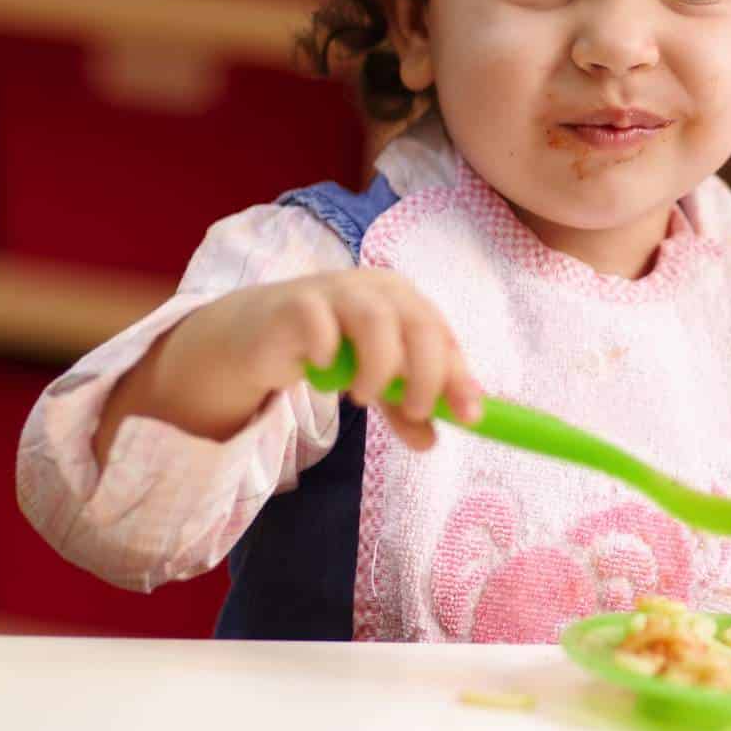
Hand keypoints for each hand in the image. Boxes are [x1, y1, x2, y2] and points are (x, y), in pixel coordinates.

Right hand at [99, 269, 481, 457]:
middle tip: (416, 412)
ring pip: (376, 322)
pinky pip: (321, 327)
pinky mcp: (296, 303)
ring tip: (362, 395)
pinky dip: (328, 355)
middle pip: (420, 324)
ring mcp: (336, 289)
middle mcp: (377, 288)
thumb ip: (404, 409)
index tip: (470, 417)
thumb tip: (432, 441)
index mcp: (406, 301)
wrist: (260, 336)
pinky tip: (322, 370)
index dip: (459, 376)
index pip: (444, 335)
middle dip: (427, 375)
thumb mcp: (375, 383)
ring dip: (378, 369)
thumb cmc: (330, 351)